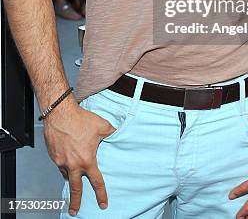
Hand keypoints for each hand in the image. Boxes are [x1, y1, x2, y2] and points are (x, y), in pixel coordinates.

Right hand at [43, 100, 116, 215]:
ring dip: (70, 176)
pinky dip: (64, 164)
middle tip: (75, 211)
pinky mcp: (53, 155)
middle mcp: (73, 164)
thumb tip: (119, 134)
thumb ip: (112, 133)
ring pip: (66, 174)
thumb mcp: (102, 126)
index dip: (101, 194)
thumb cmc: (81, 119)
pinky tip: (67, 157)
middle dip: (75, 202)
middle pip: (75, 188)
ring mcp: (61, 161)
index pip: (96, 182)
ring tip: (74, 175)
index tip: (103, 204)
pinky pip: (59, 164)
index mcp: (87, 160)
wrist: (60, 113)